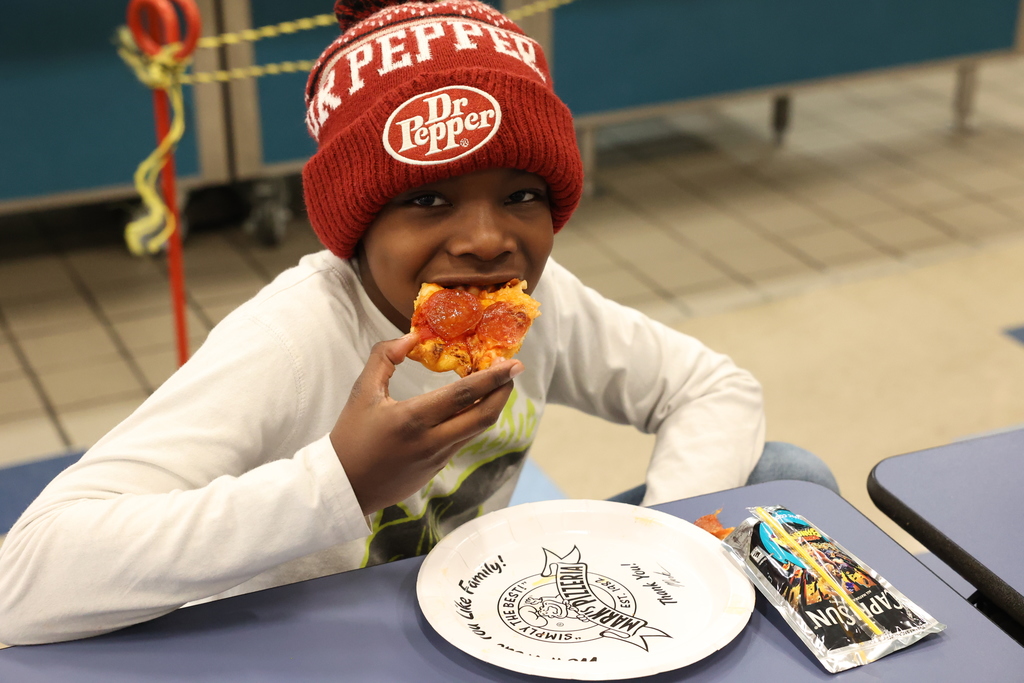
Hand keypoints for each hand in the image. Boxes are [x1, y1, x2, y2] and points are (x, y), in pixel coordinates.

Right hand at [330, 334, 522, 515]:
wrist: (344, 486)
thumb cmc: (351, 436)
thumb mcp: (362, 392)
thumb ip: (384, 357)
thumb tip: (411, 337)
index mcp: (412, 419)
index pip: (463, 395)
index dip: (492, 378)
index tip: (513, 364)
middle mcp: (432, 440)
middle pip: (484, 416)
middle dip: (504, 392)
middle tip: (514, 371)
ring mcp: (438, 457)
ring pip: (476, 429)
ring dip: (491, 405)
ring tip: (496, 384)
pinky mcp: (438, 468)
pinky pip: (463, 439)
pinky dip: (472, 419)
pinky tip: (471, 405)